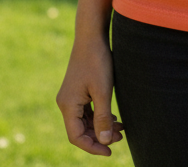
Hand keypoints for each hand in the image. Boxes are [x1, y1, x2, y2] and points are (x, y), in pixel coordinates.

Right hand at [56, 34, 124, 156]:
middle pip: (80, 130)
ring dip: (101, 127)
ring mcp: (71, 96)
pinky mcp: (78, 90)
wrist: (92, 35)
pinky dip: (100, 116)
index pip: (76, 136)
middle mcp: (66, 103)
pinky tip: (114, 117)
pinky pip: (87, 110)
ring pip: (85, 121)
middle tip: (120, 138)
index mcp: (68, 105)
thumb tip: (104, 141)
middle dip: (100, 137)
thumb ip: (103, 117)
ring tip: (121, 129)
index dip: (92, 147)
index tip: (109, 152)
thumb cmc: (97, 60)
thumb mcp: (103, 90)